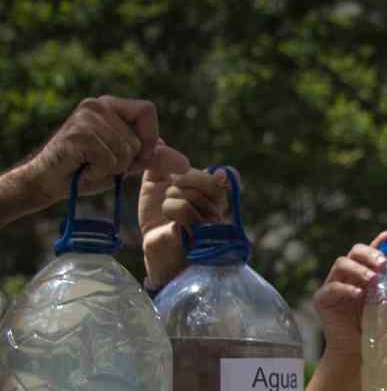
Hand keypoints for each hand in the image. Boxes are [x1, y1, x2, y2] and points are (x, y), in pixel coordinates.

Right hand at [16, 96, 157, 208]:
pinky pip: (109, 160)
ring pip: (125, 151)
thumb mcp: (125, 163)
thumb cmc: (87, 170)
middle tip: (100, 162)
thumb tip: (184, 163)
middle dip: (125, 162)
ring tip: (90, 164)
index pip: (147, 110)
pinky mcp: (78, 134)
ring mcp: (86, 117)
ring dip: (111, 168)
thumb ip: (151, 158)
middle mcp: (97, 105)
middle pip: (137, 140)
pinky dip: (99, 172)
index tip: (136, 154)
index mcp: (110, 106)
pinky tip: (82, 168)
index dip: (149, 137)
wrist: (49, 181)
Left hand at [139, 149, 229, 288]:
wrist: (155, 250)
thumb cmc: (159, 222)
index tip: (212, 176)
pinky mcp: (199, 235)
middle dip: (183, 180)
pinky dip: (170, 208)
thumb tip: (159, 140)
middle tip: (172, 190)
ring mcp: (211, 224)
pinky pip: (183, 208)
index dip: (222, 176)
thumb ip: (160, 165)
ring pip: (192, 193)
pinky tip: (169, 220)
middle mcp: (219, 210)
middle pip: (209, 180)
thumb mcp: (157, 187)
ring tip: (168, 211)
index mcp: (213, 197)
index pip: (228, 178)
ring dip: (171, 197)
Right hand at [314, 229, 386, 356]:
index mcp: (365, 273)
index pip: (372, 251)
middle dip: (370, 253)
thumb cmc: (377, 329)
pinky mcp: (323, 299)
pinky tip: (358, 294)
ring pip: (341, 264)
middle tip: (383, 263)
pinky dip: (346, 288)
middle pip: (355, 251)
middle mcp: (349, 275)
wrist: (359, 353)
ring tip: (373, 279)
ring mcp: (334, 285)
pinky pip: (332, 287)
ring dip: (359, 269)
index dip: (381, 240)